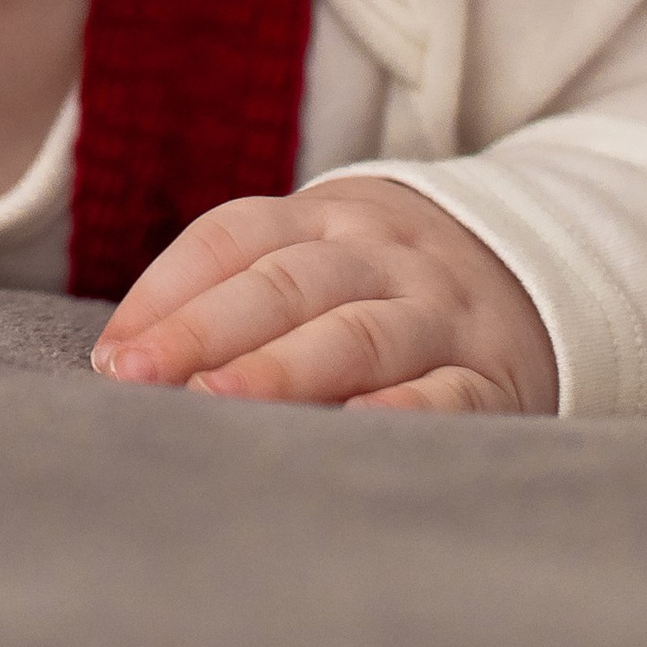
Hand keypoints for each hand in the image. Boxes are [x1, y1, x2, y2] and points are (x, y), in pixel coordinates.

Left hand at [89, 176, 558, 414]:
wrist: (535, 266)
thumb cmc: (378, 277)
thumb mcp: (316, 250)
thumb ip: (232, 288)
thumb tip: (120, 357)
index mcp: (323, 215)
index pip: (232, 237)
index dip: (167, 291)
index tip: (111, 354)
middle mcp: (380, 254)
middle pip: (284, 282)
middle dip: (204, 331)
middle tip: (140, 378)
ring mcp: (440, 311)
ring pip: (356, 333)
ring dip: (282, 368)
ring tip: (216, 401)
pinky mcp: (494, 376)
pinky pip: (447, 394)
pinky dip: (398, 411)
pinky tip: (350, 430)